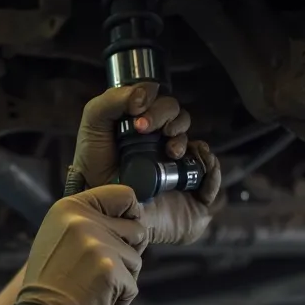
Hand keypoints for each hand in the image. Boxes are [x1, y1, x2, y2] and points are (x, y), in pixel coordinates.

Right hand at [16, 184, 148, 304]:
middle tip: (98, 267)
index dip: (130, 215)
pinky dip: (120, 298)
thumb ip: (88, 220)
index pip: (124, 194)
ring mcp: (98, 244)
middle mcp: (84, 220)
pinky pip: (133, 284)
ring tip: (92, 284)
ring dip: (122, 277)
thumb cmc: (51, 281)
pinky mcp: (111, 270)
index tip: (122, 230)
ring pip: (136, 259)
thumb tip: (130, 213)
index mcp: (69, 207)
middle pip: (137, 228)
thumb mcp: (58, 236)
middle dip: (127, 251)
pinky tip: (95, 299)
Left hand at [72, 83, 222, 244]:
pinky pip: (211, 174)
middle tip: (149, 130)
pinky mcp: (189, 190)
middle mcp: (161, 143)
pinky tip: (199, 162)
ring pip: (195, 142)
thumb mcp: (94, 124)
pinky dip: (210, 165)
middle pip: (178, 117)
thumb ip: (111, 101)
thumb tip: (143, 94)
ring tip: (170, 152)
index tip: (137, 117)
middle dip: (168, 117)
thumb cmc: (95, 167)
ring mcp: (176, 166)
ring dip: (184, 140)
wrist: (102, 210)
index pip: (160, 102)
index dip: (153, 104)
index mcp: (142, 125)